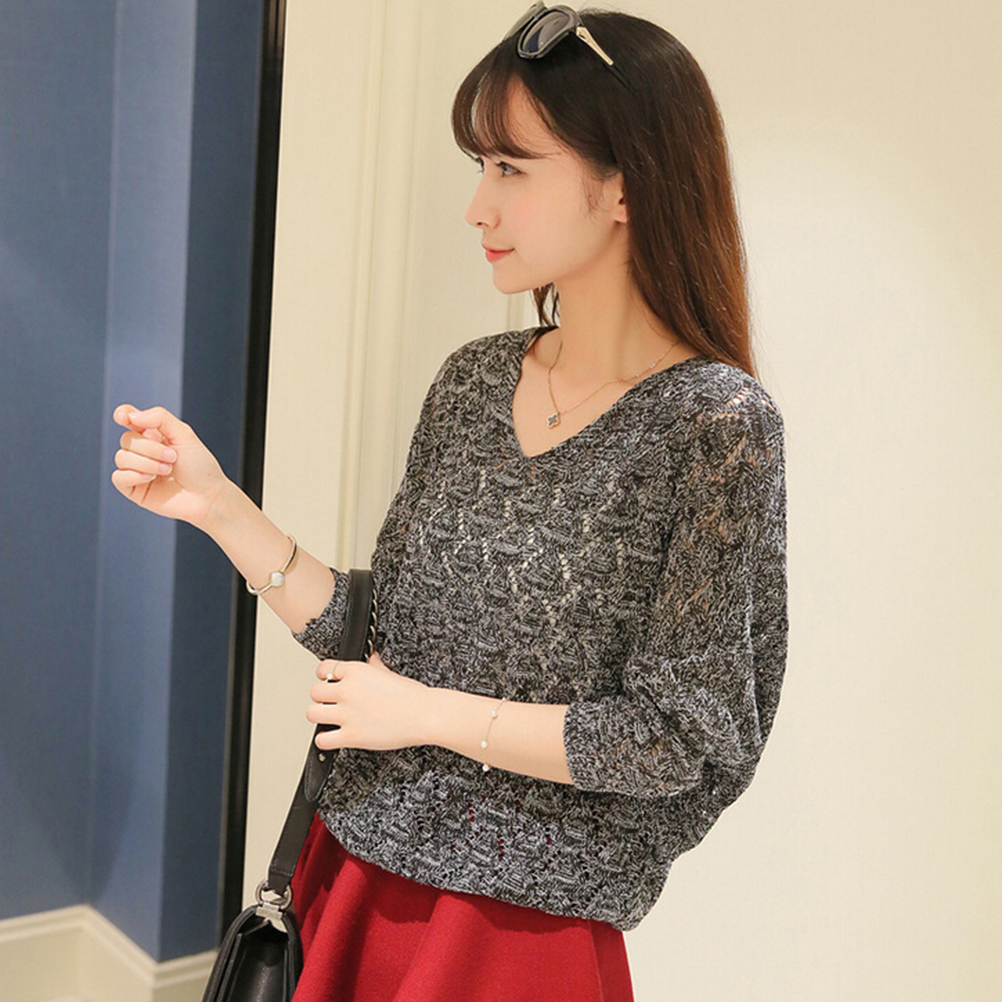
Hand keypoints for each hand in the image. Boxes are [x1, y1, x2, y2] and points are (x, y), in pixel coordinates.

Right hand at [111, 404, 229, 527]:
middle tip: (173, 457)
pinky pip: (118, 477)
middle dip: (150, 448)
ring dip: (147, 462)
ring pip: (121, 457)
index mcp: (154, 434)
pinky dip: (134, 476)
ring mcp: (136, 470)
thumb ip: (160, 418)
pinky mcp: (133, 489)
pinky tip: (151, 478)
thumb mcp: (184, 435)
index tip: (123, 418)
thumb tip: (131, 415)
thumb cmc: (199, 466)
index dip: (122, 415)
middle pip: (127, 439)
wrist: (207, 496)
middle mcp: (142, 450)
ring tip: (167, 470)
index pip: (129, 418)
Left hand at [307, 651, 432, 751]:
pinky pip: (322, 739)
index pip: (324, 668)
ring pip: (312, 713)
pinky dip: (325, 740)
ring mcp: (347, 713)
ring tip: (329, 720)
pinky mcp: (351, 736)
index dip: (324, 676)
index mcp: (356, 671)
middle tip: (331, 703)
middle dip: (322, 698)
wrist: (425, 715)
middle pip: (314, 692)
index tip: (327, 682)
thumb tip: (371, 659)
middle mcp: (348, 690)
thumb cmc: (412, 696)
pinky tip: (333, 737)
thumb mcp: (390, 674)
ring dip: (319, 717)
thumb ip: (374, 666)